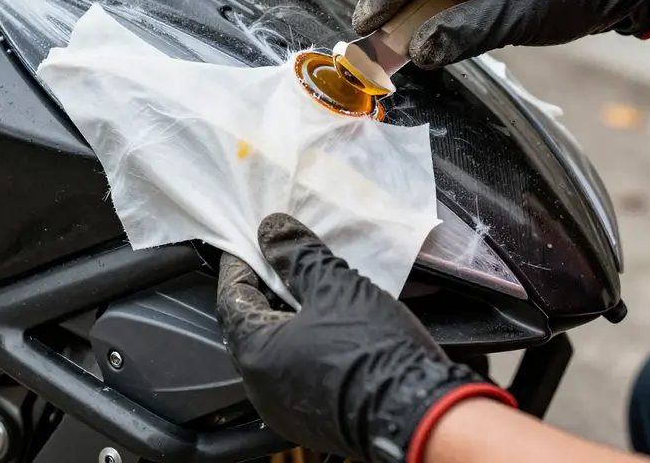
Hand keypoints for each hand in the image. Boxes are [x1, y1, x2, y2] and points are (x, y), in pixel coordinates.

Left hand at [216, 213, 513, 462]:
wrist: (418, 414)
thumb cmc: (372, 349)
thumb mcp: (333, 286)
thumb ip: (296, 254)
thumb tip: (272, 230)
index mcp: (255, 354)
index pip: (231, 298)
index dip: (241, 264)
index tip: (253, 241)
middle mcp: (261, 387)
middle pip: (252, 324)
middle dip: (266, 288)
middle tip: (284, 258)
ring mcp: (287, 408)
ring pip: (276, 348)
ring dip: (288, 315)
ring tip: (311, 285)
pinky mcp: (316, 419)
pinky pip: (297, 370)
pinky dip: (304, 342)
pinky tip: (329, 323)